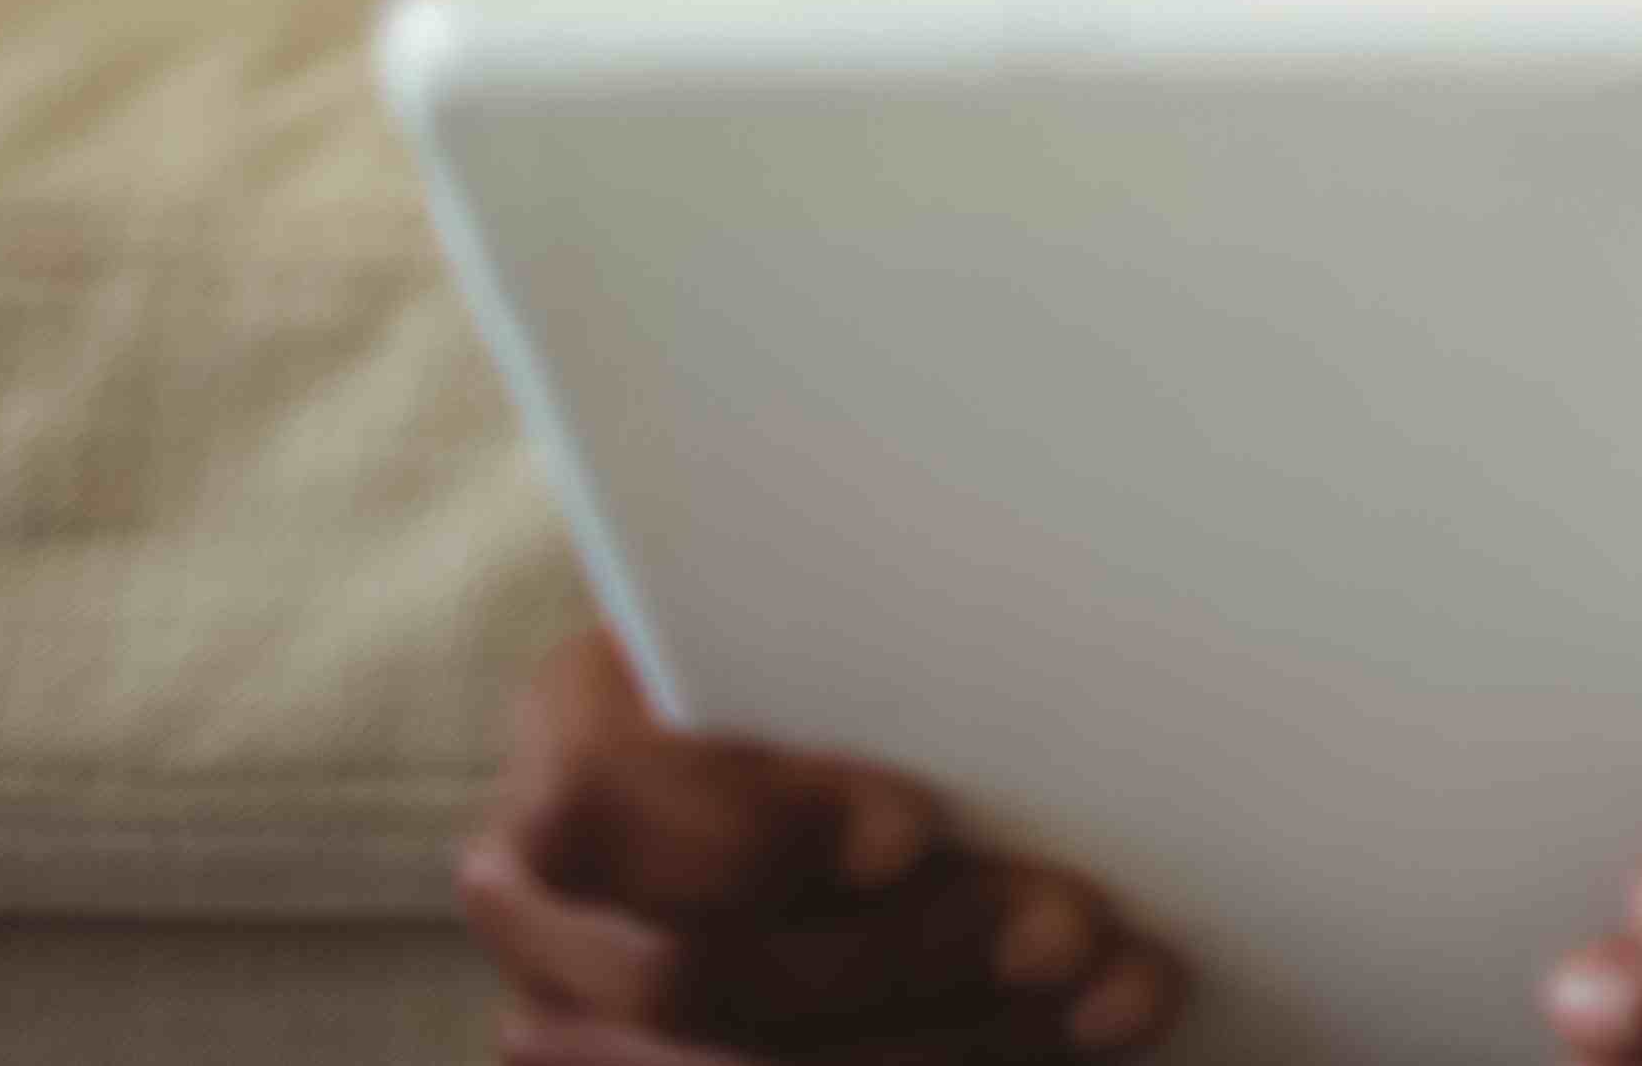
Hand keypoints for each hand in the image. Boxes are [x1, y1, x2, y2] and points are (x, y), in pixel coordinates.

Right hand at [458, 628, 1176, 1062]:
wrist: (785, 747)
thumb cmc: (842, 650)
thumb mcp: (834, 620)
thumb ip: (879, 658)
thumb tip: (1018, 700)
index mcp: (564, 729)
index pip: (609, 796)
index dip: (763, 828)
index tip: (914, 833)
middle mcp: (529, 894)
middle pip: (693, 972)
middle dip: (907, 956)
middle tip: (1070, 928)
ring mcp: (565, 1018)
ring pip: (745, 1065)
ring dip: (953, 1036)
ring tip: (1112, 987)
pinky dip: (956, 1065)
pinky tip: (1075, 1030)